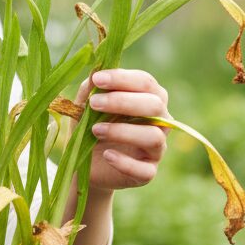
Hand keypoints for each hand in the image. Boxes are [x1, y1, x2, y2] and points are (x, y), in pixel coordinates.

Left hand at [74, 68, 169, 192]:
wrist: (85, 164)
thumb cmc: (90, 127)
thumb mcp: (84, 107)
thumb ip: (90, 90)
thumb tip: (95, 72)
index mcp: (148, 99)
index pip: (145, 82)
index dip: (123, 79)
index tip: (98, 79)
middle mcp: (159, 122)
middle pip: (155, 106)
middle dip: (123, 102)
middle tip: (94, 103)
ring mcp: (156, 148)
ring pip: (153, 136)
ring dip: (122, 131)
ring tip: (95, 130)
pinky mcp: (147, 172)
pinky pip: (145, 170)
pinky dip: (125, 162)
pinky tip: (107, 155)